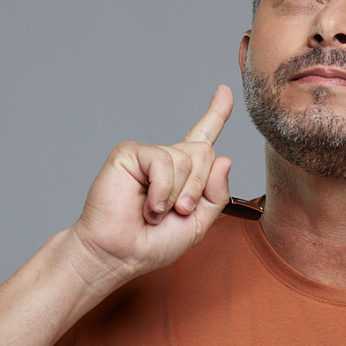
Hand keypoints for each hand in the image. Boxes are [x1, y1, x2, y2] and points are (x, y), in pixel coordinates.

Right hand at [69, 85, 233, 280]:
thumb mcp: (199, 223)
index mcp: (184, 173)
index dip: (216, 114)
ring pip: (187, 158)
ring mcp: (147, 155)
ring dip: (179, 193)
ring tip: (157, 212)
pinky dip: (162, 189)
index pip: (203, 137)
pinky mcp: (129, 154)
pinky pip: (163, 161)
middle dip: (199, 187)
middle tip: (180, 212)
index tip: (225, 91)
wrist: (120, 254)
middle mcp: (166, 159)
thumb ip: (217, 194)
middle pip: (205, 152)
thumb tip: (224, 158)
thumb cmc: (153, 243)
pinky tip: (148, 206)